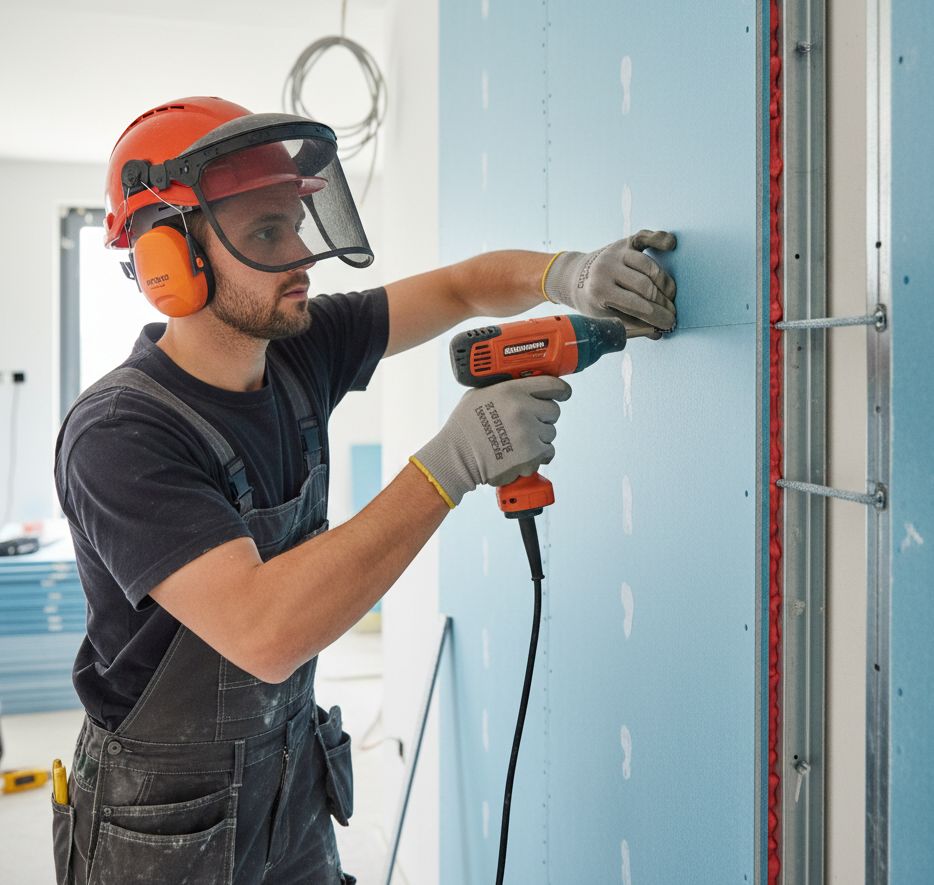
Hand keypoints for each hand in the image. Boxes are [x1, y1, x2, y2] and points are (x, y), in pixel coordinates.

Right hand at [411, 376, 571, 506]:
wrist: (456, 457)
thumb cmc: (464, 428)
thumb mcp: (479, 395)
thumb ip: (504, 388)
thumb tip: (523, 385)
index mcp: (511, 390)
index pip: (551, 384)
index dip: (561, 390)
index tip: (563, 393)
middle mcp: (522, 409)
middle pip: (554, 410)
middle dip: (543, 417)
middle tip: (527, 423)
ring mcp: (528, 433)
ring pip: (551, 432)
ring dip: (539, 437)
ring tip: (518, 440)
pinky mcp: (532, 455)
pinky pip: (548, 451)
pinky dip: (539, 454)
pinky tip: (522, 453)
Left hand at [543, 230, 676, 335]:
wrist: (575, 278)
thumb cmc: (592, 301)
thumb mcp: (604, 318)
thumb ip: (630, 325)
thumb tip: (657, 333)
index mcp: (599, 291)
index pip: (637, 306)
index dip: (657, 317)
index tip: (670, 324)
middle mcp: (606, 269)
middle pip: (646, 287)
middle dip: (663, 303)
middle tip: (672, 312)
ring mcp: (615, 253)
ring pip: (650, 266)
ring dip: (665, 283)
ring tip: (670, 296)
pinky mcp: (623, 242)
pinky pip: (645, 237)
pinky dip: (660, 238)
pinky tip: (671, 245)